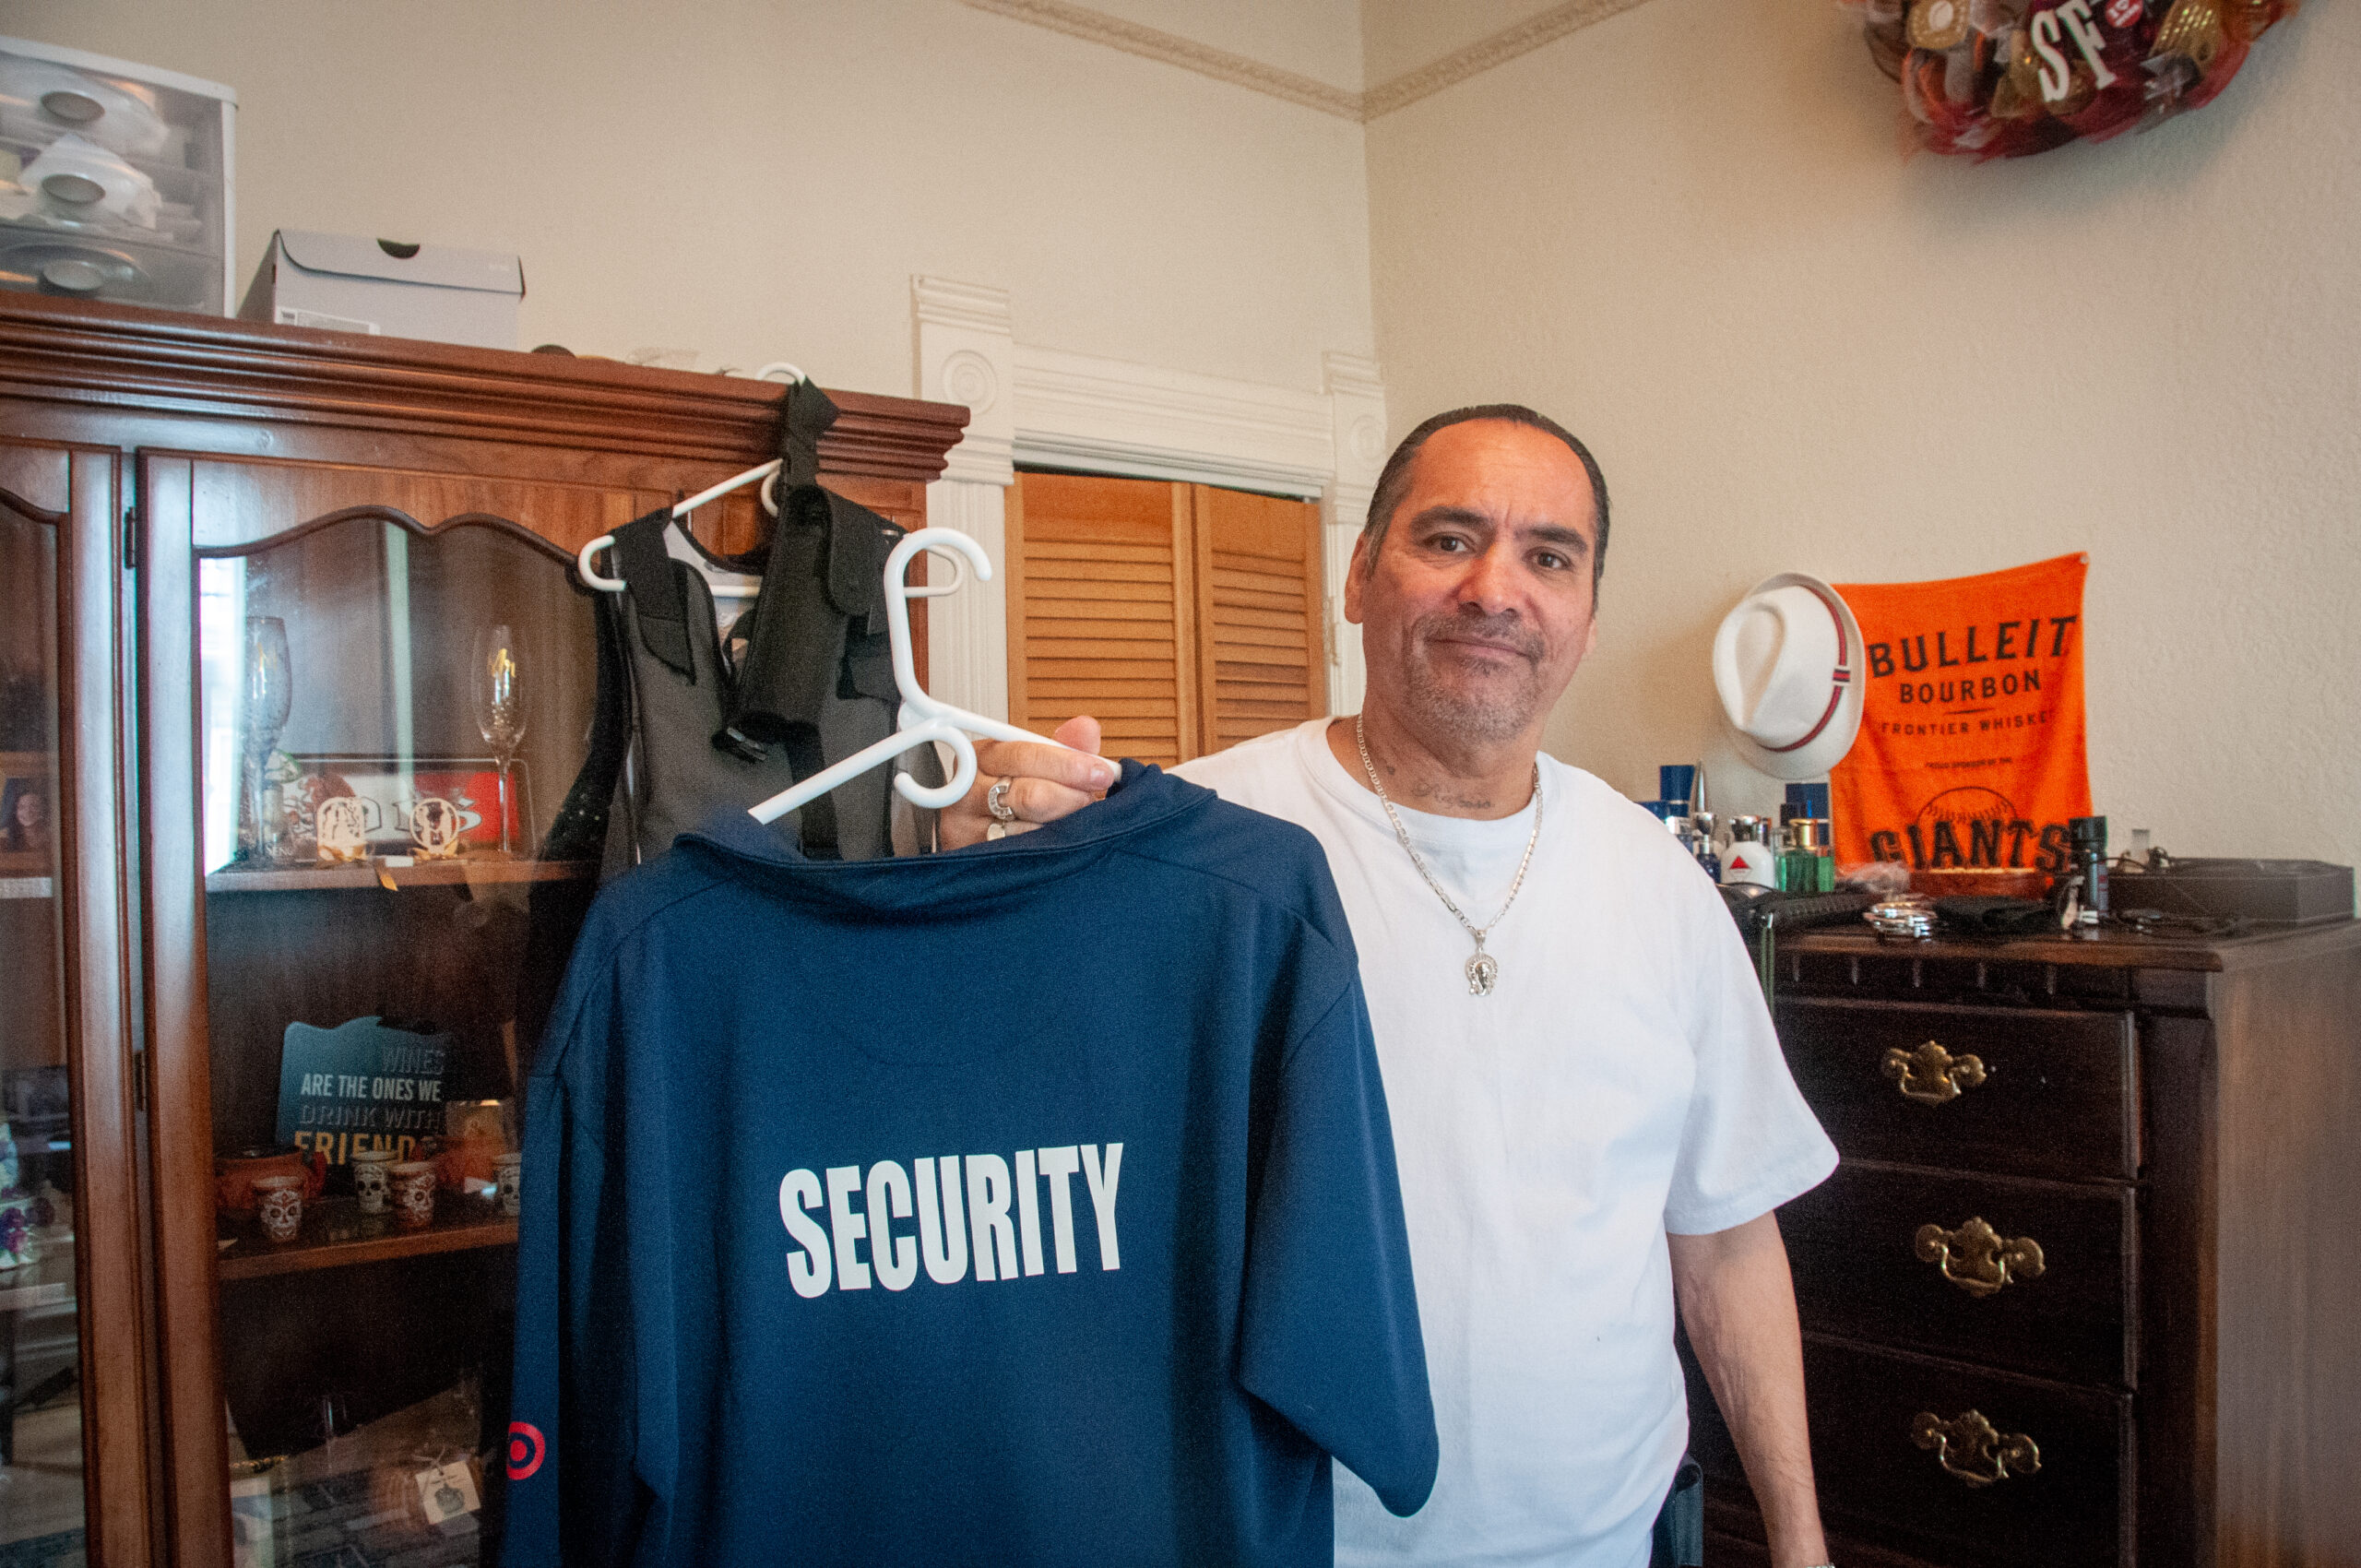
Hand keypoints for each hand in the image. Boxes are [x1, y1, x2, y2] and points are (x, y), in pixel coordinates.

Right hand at [939, 715, 1115, 849]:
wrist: (984, 830)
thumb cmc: (1017, 791)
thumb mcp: (1039, 764)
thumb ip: (1065, 746)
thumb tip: (1087, 728)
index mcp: (982, 756)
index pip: (1025, 756)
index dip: (1068, 765)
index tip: (1100, 773)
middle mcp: (967, 791)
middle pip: (1029, 795)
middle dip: (1072, 798)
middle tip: (1091, 799)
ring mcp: (966, 828)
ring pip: (1029, 830)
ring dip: (1064, 826)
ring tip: (1076, 821)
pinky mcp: (974, 857)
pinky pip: (1023, 857)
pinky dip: (1049, 851)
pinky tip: (1060, 842)